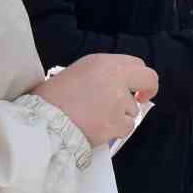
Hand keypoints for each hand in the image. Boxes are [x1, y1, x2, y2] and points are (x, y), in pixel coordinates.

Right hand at [30, 54, 158, 146]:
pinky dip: (116, 130)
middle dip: (148, 89)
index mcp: (102, 62)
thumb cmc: (50, 99)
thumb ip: (100, 76)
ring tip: (96, 119)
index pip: (135, 64)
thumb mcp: (76, 73)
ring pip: (133, 109)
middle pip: (148, 78)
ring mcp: (120, 101)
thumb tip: (116, 87)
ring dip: (121, 116)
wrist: (43, 122)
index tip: (134, 86)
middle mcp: (115, 77)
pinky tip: (99, 129)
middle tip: (141, 98)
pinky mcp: (118, 122)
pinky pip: (127, 127)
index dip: (137, 76)